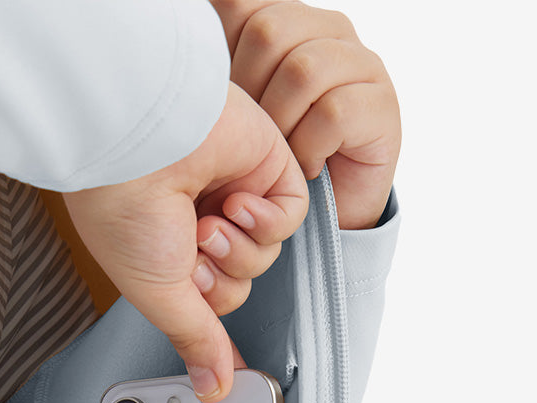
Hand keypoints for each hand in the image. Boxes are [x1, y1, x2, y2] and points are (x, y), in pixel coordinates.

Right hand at [61, 81, 307, 401]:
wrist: (135, 141)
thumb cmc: (124, 210)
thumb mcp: (160, 294)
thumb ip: (196, 339)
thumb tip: (213, 387)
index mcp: (167, 249)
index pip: (211, 299)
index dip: (206, 303)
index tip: (193, 297)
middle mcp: (199, 220)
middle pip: (240, 282)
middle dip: (218, 276)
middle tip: (191, 250)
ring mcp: (232, 192)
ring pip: (265, 254)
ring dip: (236, 247)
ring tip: (206, 219)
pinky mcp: (265, 165)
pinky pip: (289, 216)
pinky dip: (265, 219)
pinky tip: (234, 199)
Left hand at [209, 0, 400, 228]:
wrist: (325, 215)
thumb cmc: (275, 161)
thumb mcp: (236, 113)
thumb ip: (217, 63)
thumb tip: (187, 16)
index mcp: (289, 21)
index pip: (244, 4)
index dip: (224, 50)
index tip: (226, 100)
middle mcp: (329, 31)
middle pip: (269, 32)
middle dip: (249, 93)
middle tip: (255, 137)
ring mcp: (362, 64)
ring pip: (302, 71)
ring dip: (280, 125)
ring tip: (282, 154)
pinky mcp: (382, 105)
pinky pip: (333, 113)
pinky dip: (309, 148)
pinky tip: (307, 167)